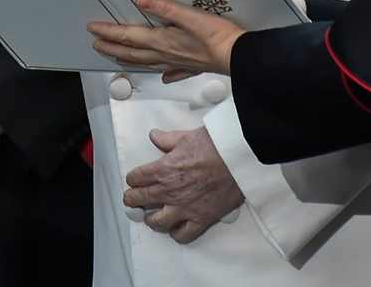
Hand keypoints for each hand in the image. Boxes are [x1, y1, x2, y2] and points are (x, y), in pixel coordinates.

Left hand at [89, 0, 244, 80]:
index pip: (129, 36)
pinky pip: (170, 72)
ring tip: (117, 58)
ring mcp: (178, 63)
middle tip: (96, 44)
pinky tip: (163, 76)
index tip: (93, 29)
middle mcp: (166, 54)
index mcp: (163, 41)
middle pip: (132, 53)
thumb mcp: (191, 16)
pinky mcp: (192, 67)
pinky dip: (162, 72)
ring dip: (129, 60)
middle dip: (112, 47)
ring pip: (146, 63)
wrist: (239, 58)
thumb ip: (165, 7)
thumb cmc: (219, 37)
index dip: (109, 32)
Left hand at [124, 127, 244, 243]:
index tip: (134, 179)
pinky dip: (176, 233)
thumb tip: (154, 136)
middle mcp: (169, 191)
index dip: (133, 178)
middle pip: (140, 199)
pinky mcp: (201, 218)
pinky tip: (175, 227)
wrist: (237, 157)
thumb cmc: (213, 145)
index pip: (136, 178)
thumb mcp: (185, 136)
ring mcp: (184, 208)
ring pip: (157, 222)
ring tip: (152, 216)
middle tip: (132, 199)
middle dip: (133, 198)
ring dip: (151, 219)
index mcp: (163, 170)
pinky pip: (183, 234)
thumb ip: (166, 139)